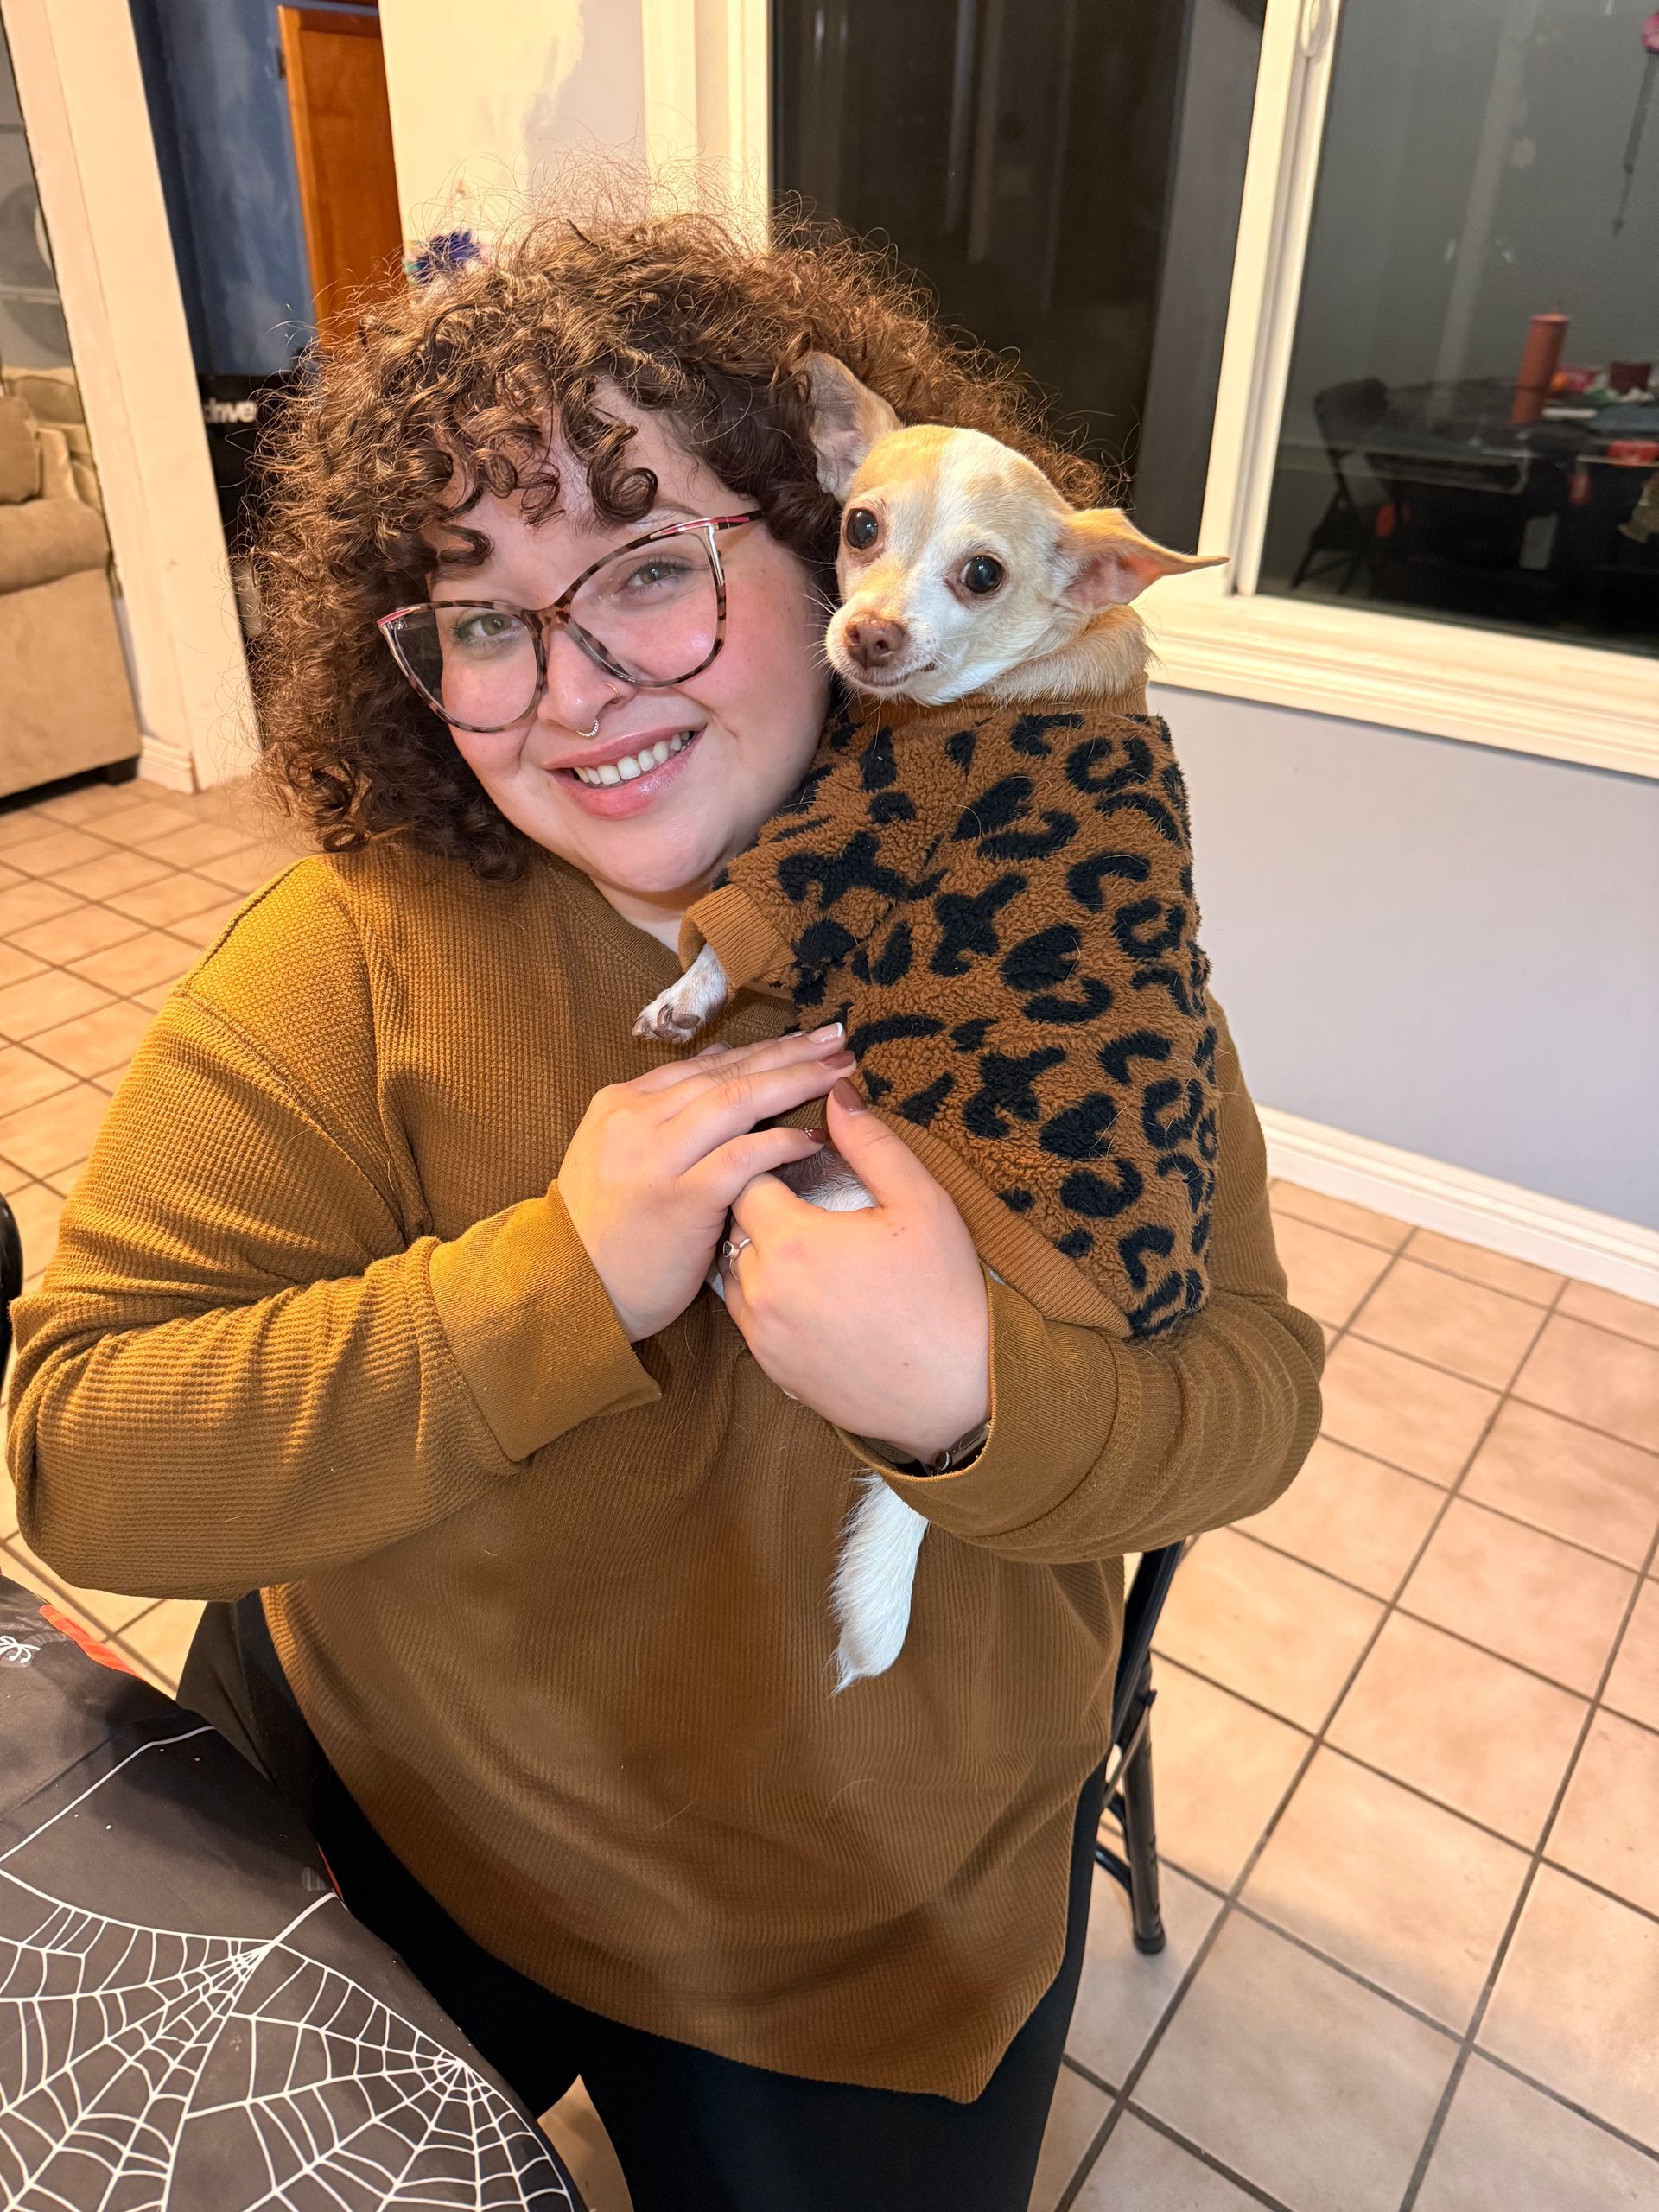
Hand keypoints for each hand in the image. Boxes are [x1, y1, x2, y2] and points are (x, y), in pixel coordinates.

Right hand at [558, 1029, 853, 1340]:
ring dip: (795, 1083)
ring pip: (738, 1102)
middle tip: (836, 1039)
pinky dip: (781, 1143)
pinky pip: (742, 1158)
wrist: (567, 1290)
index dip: (762, 1049)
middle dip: (789, 1053)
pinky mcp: (680, 1198)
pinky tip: (814, 1138)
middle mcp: (637, 1120)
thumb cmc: (605, 1229)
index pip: (706, 1065)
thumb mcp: (618, 1153)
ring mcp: (657, 1158)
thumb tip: (721, 1058)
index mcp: (621, 1103)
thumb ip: (666, 1107)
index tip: (806, 1041)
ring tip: (839, 1073)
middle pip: (728, 1074)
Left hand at [720, 1080, 990, 1460]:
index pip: (744, 1174)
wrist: (957, 1394)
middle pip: (733, 1223)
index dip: (767, 1155)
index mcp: (792, 1240)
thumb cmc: (945, 1295)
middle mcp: (761, 1288)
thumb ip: (871, 1143)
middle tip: (799, 1194)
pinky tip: (807, 1290)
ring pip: (733, 1271)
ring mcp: (761, 1334)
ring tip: (802, 1242)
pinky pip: (747, 1316)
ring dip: (756, 1251)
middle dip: (758, 1200)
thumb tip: (836, 1094)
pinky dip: (765, 1295)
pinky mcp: (770, 1369)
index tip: (794, 1153)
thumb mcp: (921, 1204)